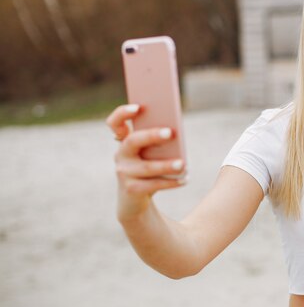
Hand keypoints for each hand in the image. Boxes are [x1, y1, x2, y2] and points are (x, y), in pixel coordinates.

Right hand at [106, 104, 186, 220]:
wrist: (136, 199)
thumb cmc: (149, 170)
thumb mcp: (152, 154)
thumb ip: (159, 142)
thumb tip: (176, 134)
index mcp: (126, 141)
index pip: (115, 123)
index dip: (122, 113)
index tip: (138, 107)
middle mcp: (121, 155)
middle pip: (133, 141)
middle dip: (152, 135)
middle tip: (170, 133)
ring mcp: (123, 172)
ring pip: (147, 167)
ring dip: (166, 165)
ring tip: (183, 164)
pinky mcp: (131, 189)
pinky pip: (153, 185)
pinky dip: (171, 182)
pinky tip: (185, 179)